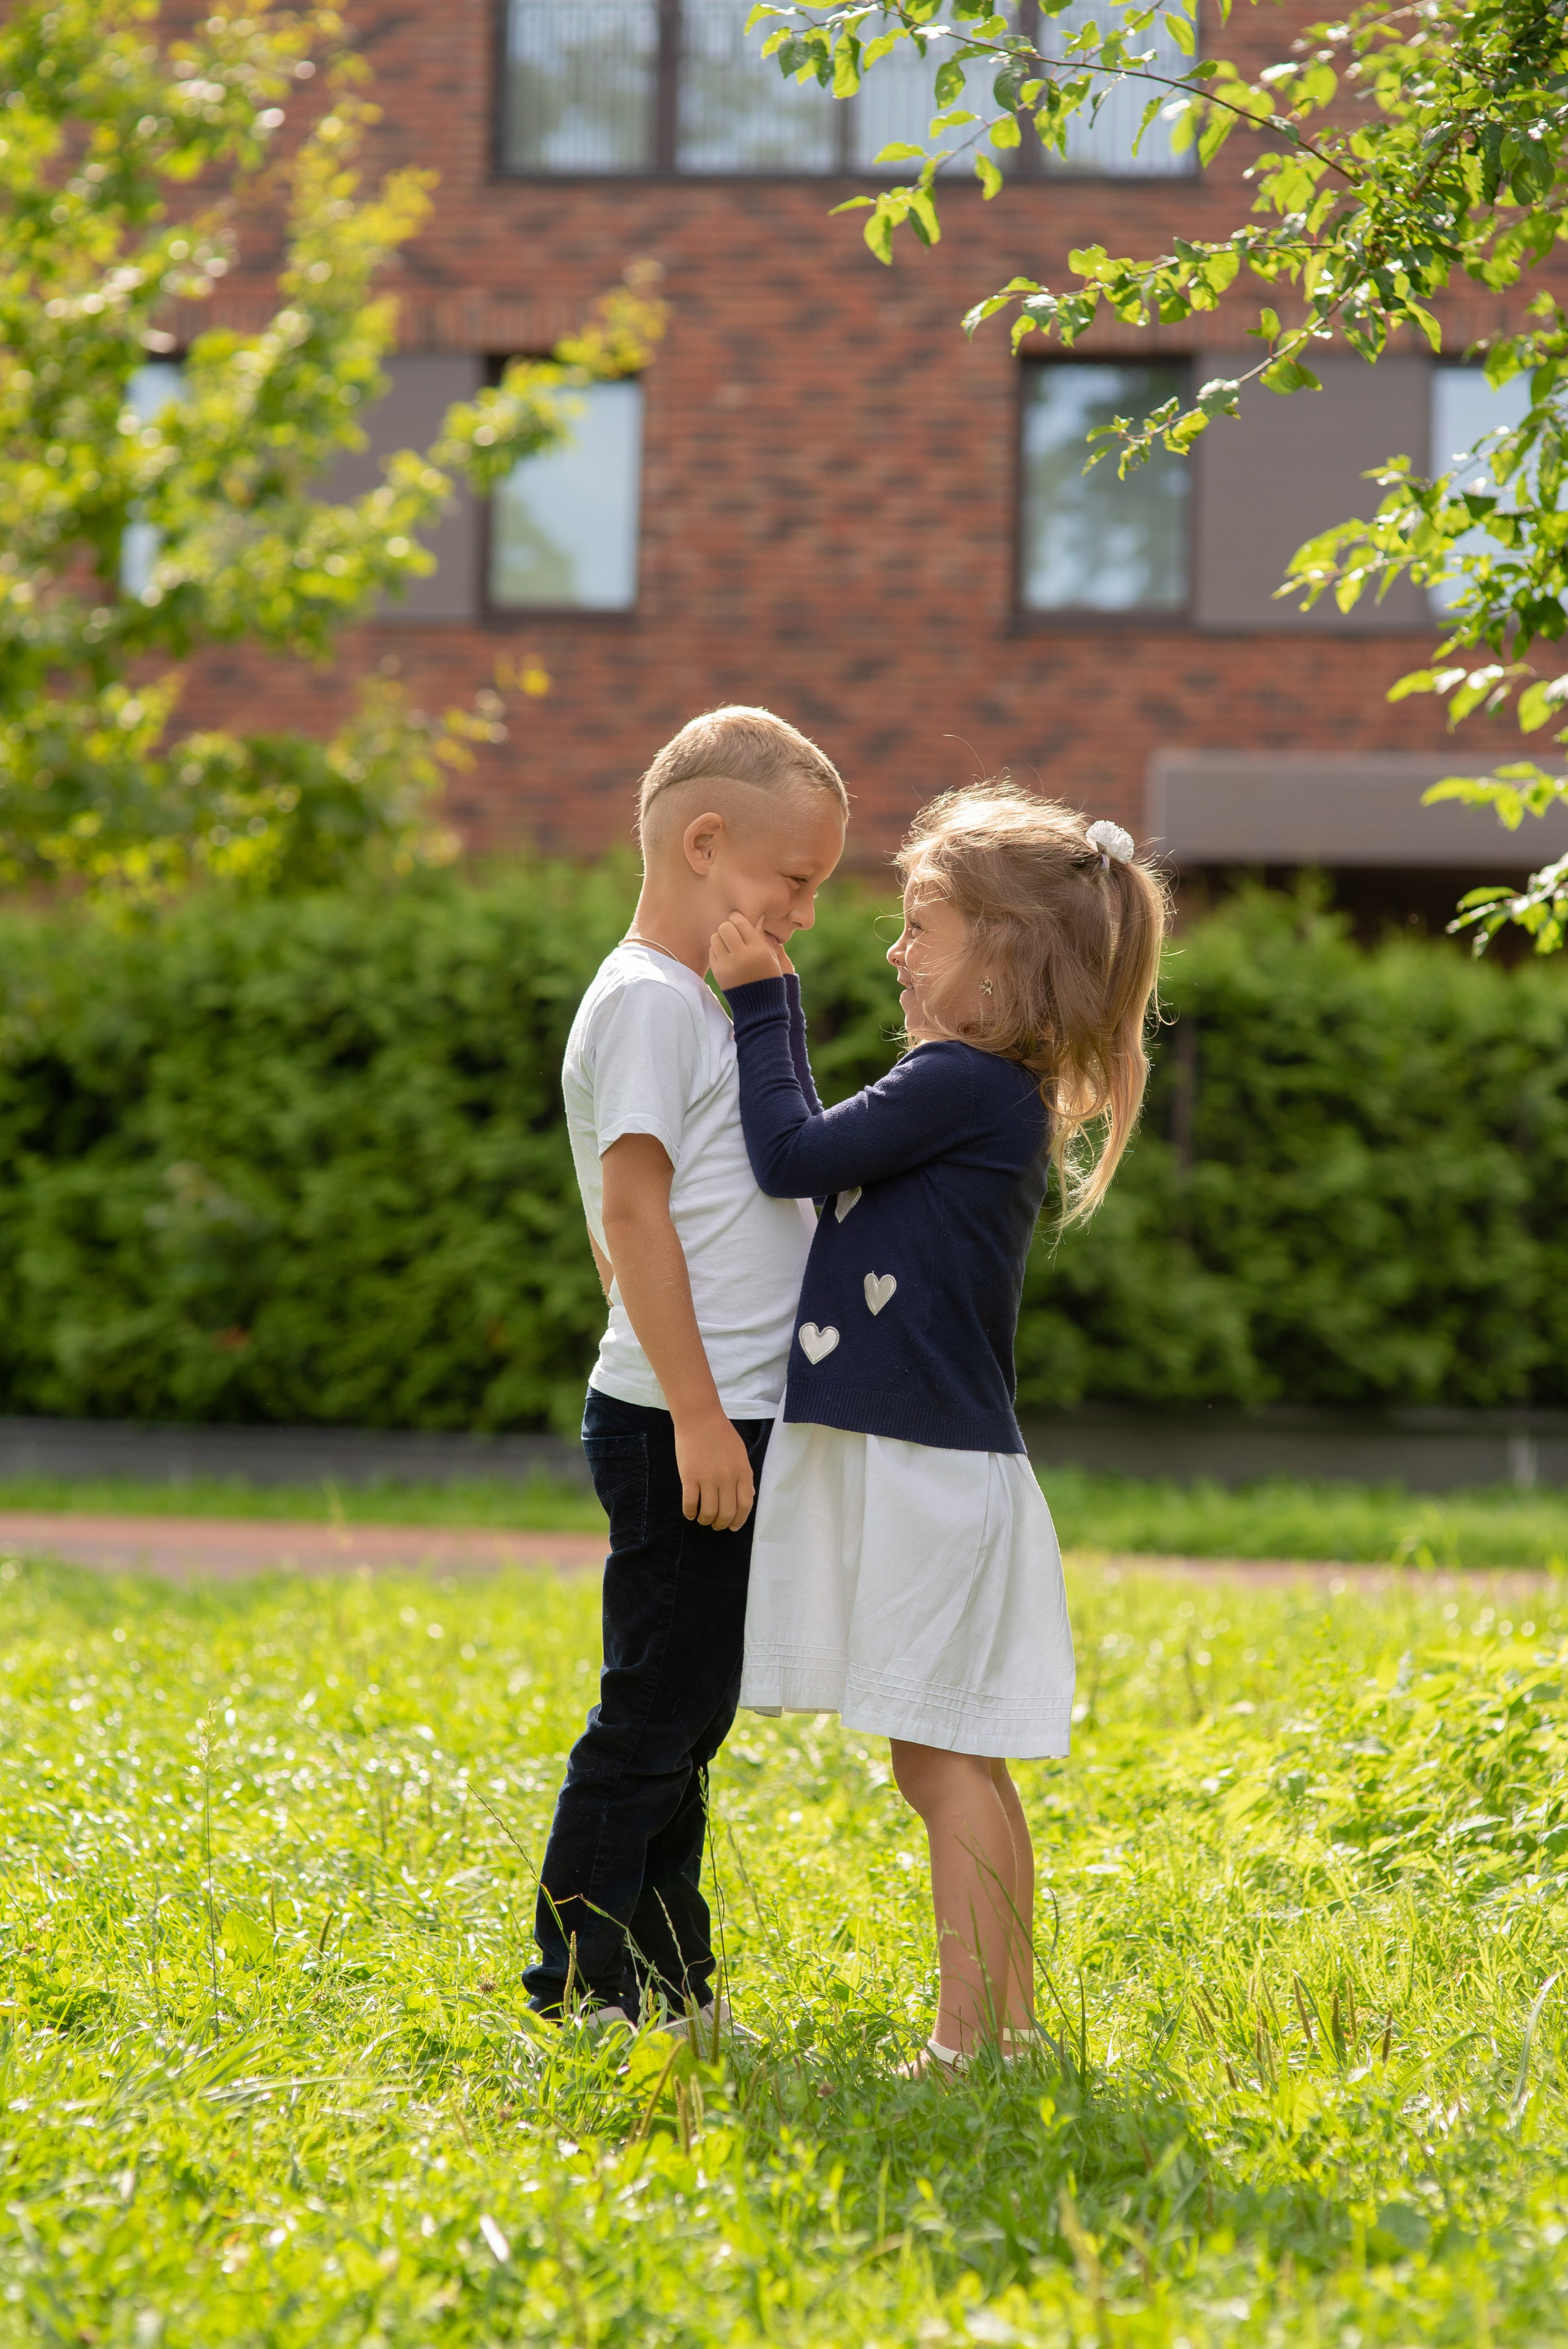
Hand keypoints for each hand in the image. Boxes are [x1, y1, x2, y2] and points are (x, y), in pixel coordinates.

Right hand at [674, 1407, 755, 1530]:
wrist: (700, 1418)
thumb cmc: (721, 1434)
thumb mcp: (740, 1454)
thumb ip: (745, 1476)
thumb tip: (748, 1496)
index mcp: (742, 1472)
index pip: (745, 1504)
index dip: (739, 1520)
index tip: (733, 1526)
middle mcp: (727, 1478)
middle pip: (727, 1512)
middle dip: (722, 1524)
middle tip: (716, 1525)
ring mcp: (708, 1478)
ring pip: (709, 1511)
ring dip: (706, 1520)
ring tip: (703, 1519)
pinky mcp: (690, 1476)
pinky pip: (690, 1503)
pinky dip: (690, 1513)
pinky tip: (690, 1513)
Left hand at [710, 911, 787, 991]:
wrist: (759, 1003)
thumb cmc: (767, 974)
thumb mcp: (770, 955)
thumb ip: (760, 935)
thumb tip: (756, 916)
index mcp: (758, 949)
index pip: (740, 922)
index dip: (737, 917)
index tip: (737, 919)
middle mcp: (742, 956)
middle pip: (725, 927)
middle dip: (728, 927)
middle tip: (732, 932)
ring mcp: (728, 965)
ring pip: (715, 938)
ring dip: (721, 937)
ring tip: (728, 943)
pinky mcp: (718, 973)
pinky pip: (712, 951)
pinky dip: (717, 950)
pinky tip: (726, 955)